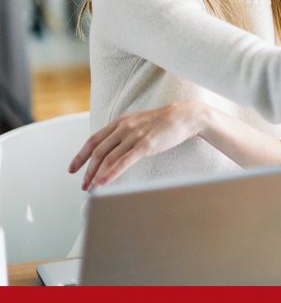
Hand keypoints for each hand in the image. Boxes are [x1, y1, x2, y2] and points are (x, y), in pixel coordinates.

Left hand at [68, 102, 207, 189]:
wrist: (185, 116)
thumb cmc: (165, 122)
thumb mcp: (138, 122)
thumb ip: (124, 133)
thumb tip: (112, 148)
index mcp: (120, 122)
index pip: (93, 140)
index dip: (80, 155)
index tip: (73, 168)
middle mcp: (124, 127)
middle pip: (97, 151)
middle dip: (87, 170)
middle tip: (83, 184)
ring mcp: (134, 136)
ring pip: (107, 157)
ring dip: (96, 174)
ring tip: (91, 187)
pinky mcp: (145, 145)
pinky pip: (123, 161)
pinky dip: (110, 173)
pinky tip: (103, 182)